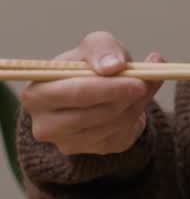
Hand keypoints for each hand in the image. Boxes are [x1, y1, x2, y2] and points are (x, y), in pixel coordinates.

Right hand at [21, 32, 165, 156]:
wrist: (96, 92)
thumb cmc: (88, 66)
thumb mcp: (94, 46)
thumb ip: (102, 49)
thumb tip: (114, 65)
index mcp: (36, 94)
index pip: (72, 93)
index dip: (106, 88)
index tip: (136, 81)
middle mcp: (45, 125)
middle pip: (90, 115)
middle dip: (122, 99)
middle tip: (144, 85)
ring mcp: (67, 143)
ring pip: (109, 126)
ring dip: (132, 106)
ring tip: (142, 87)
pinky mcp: (90, 151)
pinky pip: (118, 136)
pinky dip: (133, 118)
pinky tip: (135, 102)